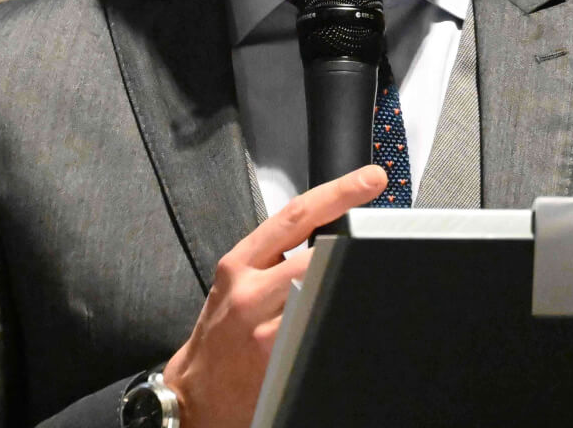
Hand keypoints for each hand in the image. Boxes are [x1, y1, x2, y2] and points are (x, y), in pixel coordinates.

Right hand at [161, 164, 388, 427]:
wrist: (194, 392)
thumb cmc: (218, 335)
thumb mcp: (234, 283)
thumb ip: (274, 255)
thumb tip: (330, 231)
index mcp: (238, 264)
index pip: (295, 216)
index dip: (338, 193)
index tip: (369, 180)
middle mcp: (249, 293)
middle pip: (318, 255)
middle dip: (352, 246)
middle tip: (378, 238)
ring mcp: (264, 329)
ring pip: (321, 290)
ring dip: (345, 281)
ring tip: (358, 275)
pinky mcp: (277, 360)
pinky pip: (318, 326)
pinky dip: (335, 314)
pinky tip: (341, 309)